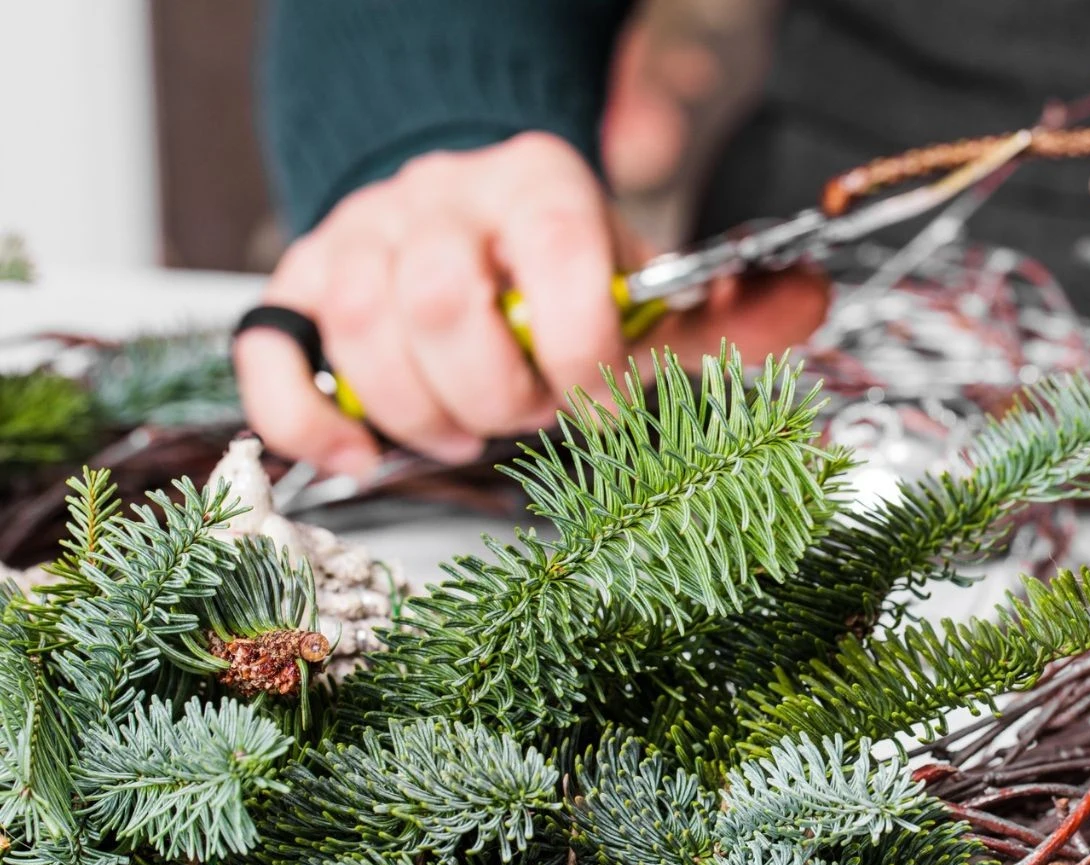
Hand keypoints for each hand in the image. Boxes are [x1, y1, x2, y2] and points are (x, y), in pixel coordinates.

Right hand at [234, 131, 827, 475]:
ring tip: (467, 426)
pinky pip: (276, 360)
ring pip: (367, 336)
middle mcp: (438, 197)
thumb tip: (813, 300)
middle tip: (525, 412)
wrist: (463, 232)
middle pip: (444, 301)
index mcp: (536, 184)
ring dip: (425, 413)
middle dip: (496, 391)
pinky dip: (315, 425)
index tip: (600, 402)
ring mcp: (359, 238)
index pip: (558, 256)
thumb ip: (722, 310)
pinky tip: (362, 453)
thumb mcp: (642, 289)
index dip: (583, 351)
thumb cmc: (552, 276)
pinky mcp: (299, 288)